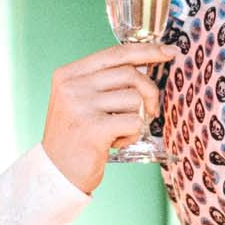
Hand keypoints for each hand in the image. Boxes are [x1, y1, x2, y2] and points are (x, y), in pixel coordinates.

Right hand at [39, 43, 175, 193]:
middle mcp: (72, 85)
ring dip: (136, 118)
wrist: (56, 173)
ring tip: (117, 132)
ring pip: (135, 99)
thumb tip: (146, 65)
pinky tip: (116, 144)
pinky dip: (133, 135)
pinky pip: (134, 121)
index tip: (169, 51)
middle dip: (150, 92)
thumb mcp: (81, 100)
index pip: (116, 53)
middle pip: (130, 73)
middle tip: (151, 110)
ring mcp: (81, 106)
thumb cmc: (75, 137)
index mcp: (69, 74)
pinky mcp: (94, 128)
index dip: (146, 50)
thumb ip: (105, 81)